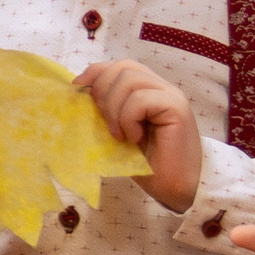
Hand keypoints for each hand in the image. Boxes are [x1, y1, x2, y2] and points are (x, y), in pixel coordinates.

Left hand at [73, 61, 201, 211]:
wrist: (174, 188)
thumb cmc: (146, 163)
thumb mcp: (118, 129)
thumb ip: (108, 107)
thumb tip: (80, 88)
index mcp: (150, 90)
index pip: (121, 66)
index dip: (97, 71)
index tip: (77, 86)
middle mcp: (163, 88)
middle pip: (124, 68)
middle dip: (103, 92)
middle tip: (105, 122)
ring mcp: (172, 96)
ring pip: (130, 81)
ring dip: (115, 109)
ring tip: (119, 135)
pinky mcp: (177, 109)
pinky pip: (140, 100)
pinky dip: (128, 119)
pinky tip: (134, 138)